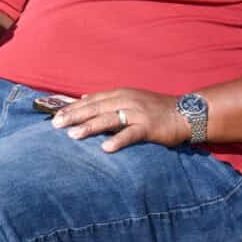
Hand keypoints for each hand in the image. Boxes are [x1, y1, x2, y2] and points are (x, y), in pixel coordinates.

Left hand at [50, 88, 188, 152]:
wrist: (186, 113)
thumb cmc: (154, 108)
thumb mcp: (129, 98)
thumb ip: (107, 100)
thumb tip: (83, 99)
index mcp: (119, 93)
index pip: (90, 100)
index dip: (72, 107)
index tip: (55, 115)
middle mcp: (126, 100)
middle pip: (95, 108)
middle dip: (74, 116)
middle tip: (55, 124)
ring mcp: (138, 113)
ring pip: (109, 119)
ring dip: (89, 127)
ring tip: (72, 135)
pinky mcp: (149, 127)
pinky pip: (131, 134)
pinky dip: (118, 140)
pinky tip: (105, 148)